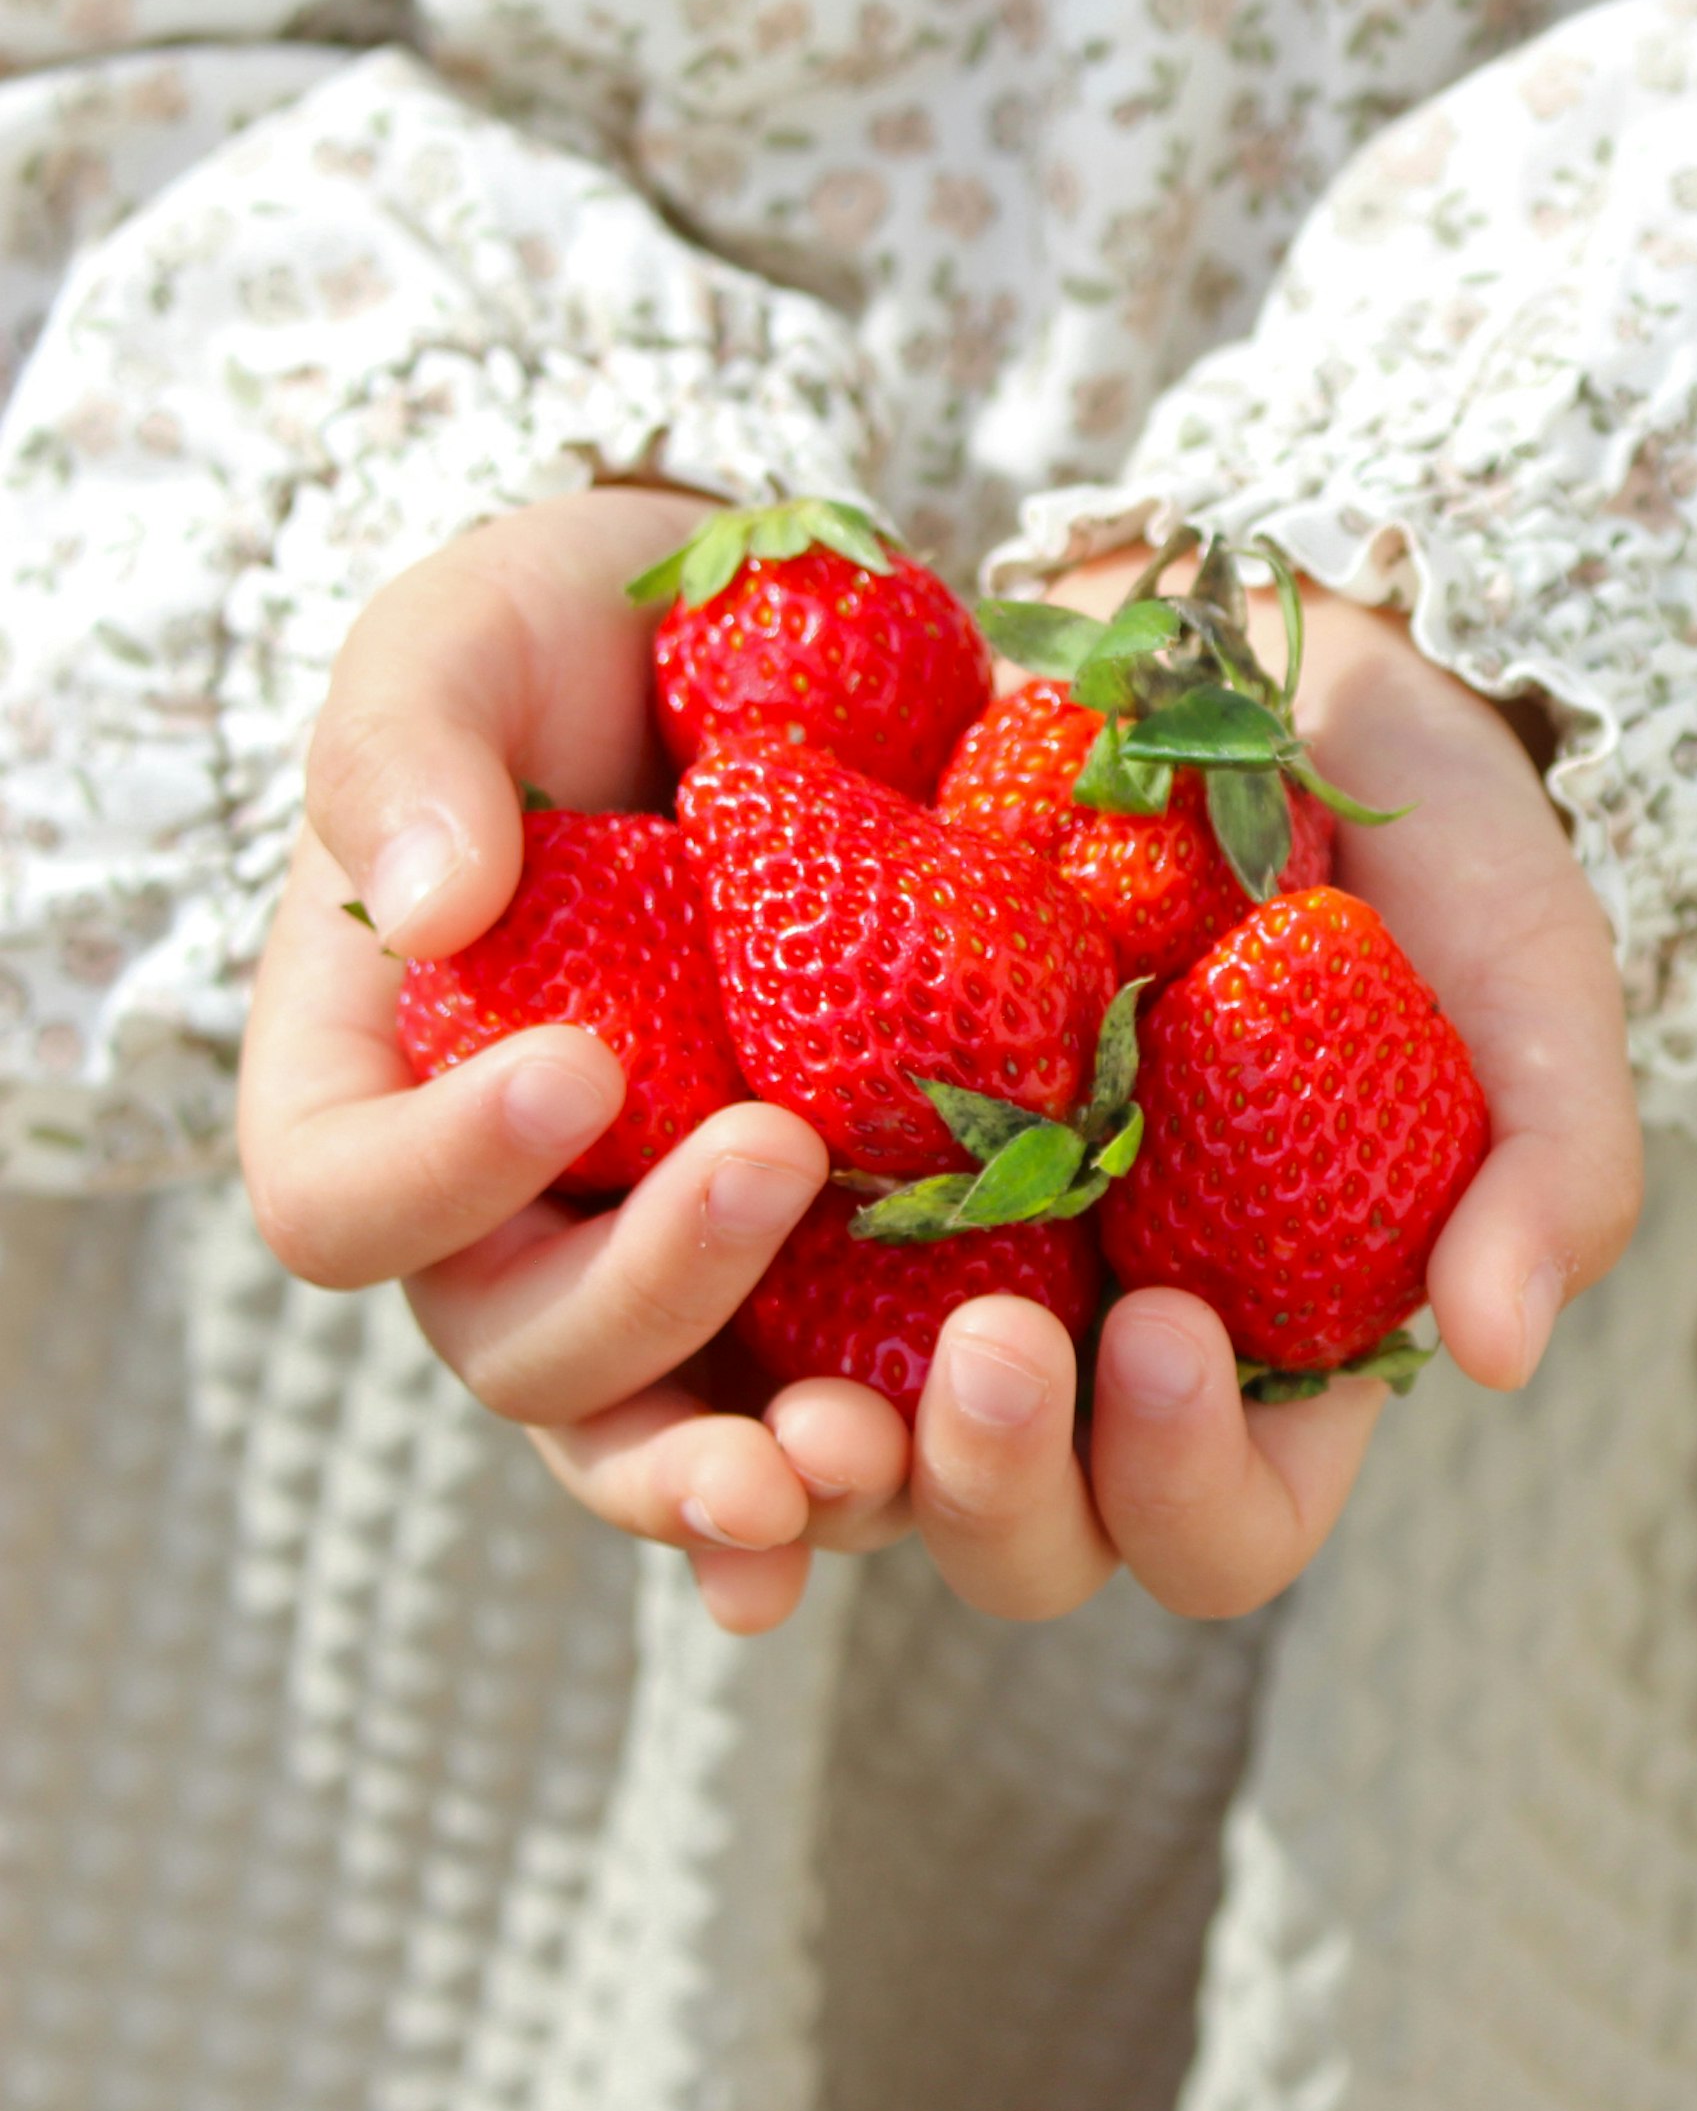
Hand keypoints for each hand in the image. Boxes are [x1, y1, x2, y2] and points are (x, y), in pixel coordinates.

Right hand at [239, 489, 845, 1628]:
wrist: (771, 663)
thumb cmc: (574, 647)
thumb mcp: (465, 636)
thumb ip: (405, 746)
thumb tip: (428, 902)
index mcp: (380, 1092)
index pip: (342, 1200)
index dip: (440, 1170)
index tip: (580, 1065)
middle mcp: (515, 1220)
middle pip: (524, 1349)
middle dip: (643, 1305)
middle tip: (776, 1169)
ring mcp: (676, 1265)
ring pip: (671, 1438)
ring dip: (753, 1470)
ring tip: (858, 1449)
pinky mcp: (837, 1273)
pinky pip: (835, 1410)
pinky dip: (890, 1466)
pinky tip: (940, 1474)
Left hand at [743, 549, 1642, 1626]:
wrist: (1251, 652)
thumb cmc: (1428, 842)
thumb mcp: (1532, 985)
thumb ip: (1553, 1168)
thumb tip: (1494, 1353)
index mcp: (1263, 1363)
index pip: (1220, 1536)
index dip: (1186, 1485)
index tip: (1173, 1323)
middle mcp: (1089, 1348)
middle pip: (1022, 1543)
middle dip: (996, 1486)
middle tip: (992, 1341)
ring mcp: (945, 1256)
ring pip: (850, 1453)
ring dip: (823, 1443)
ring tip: (824, 1327)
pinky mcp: (816, 1144)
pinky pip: (722, 1278)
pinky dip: (695, 1281)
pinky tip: (711, 1186)